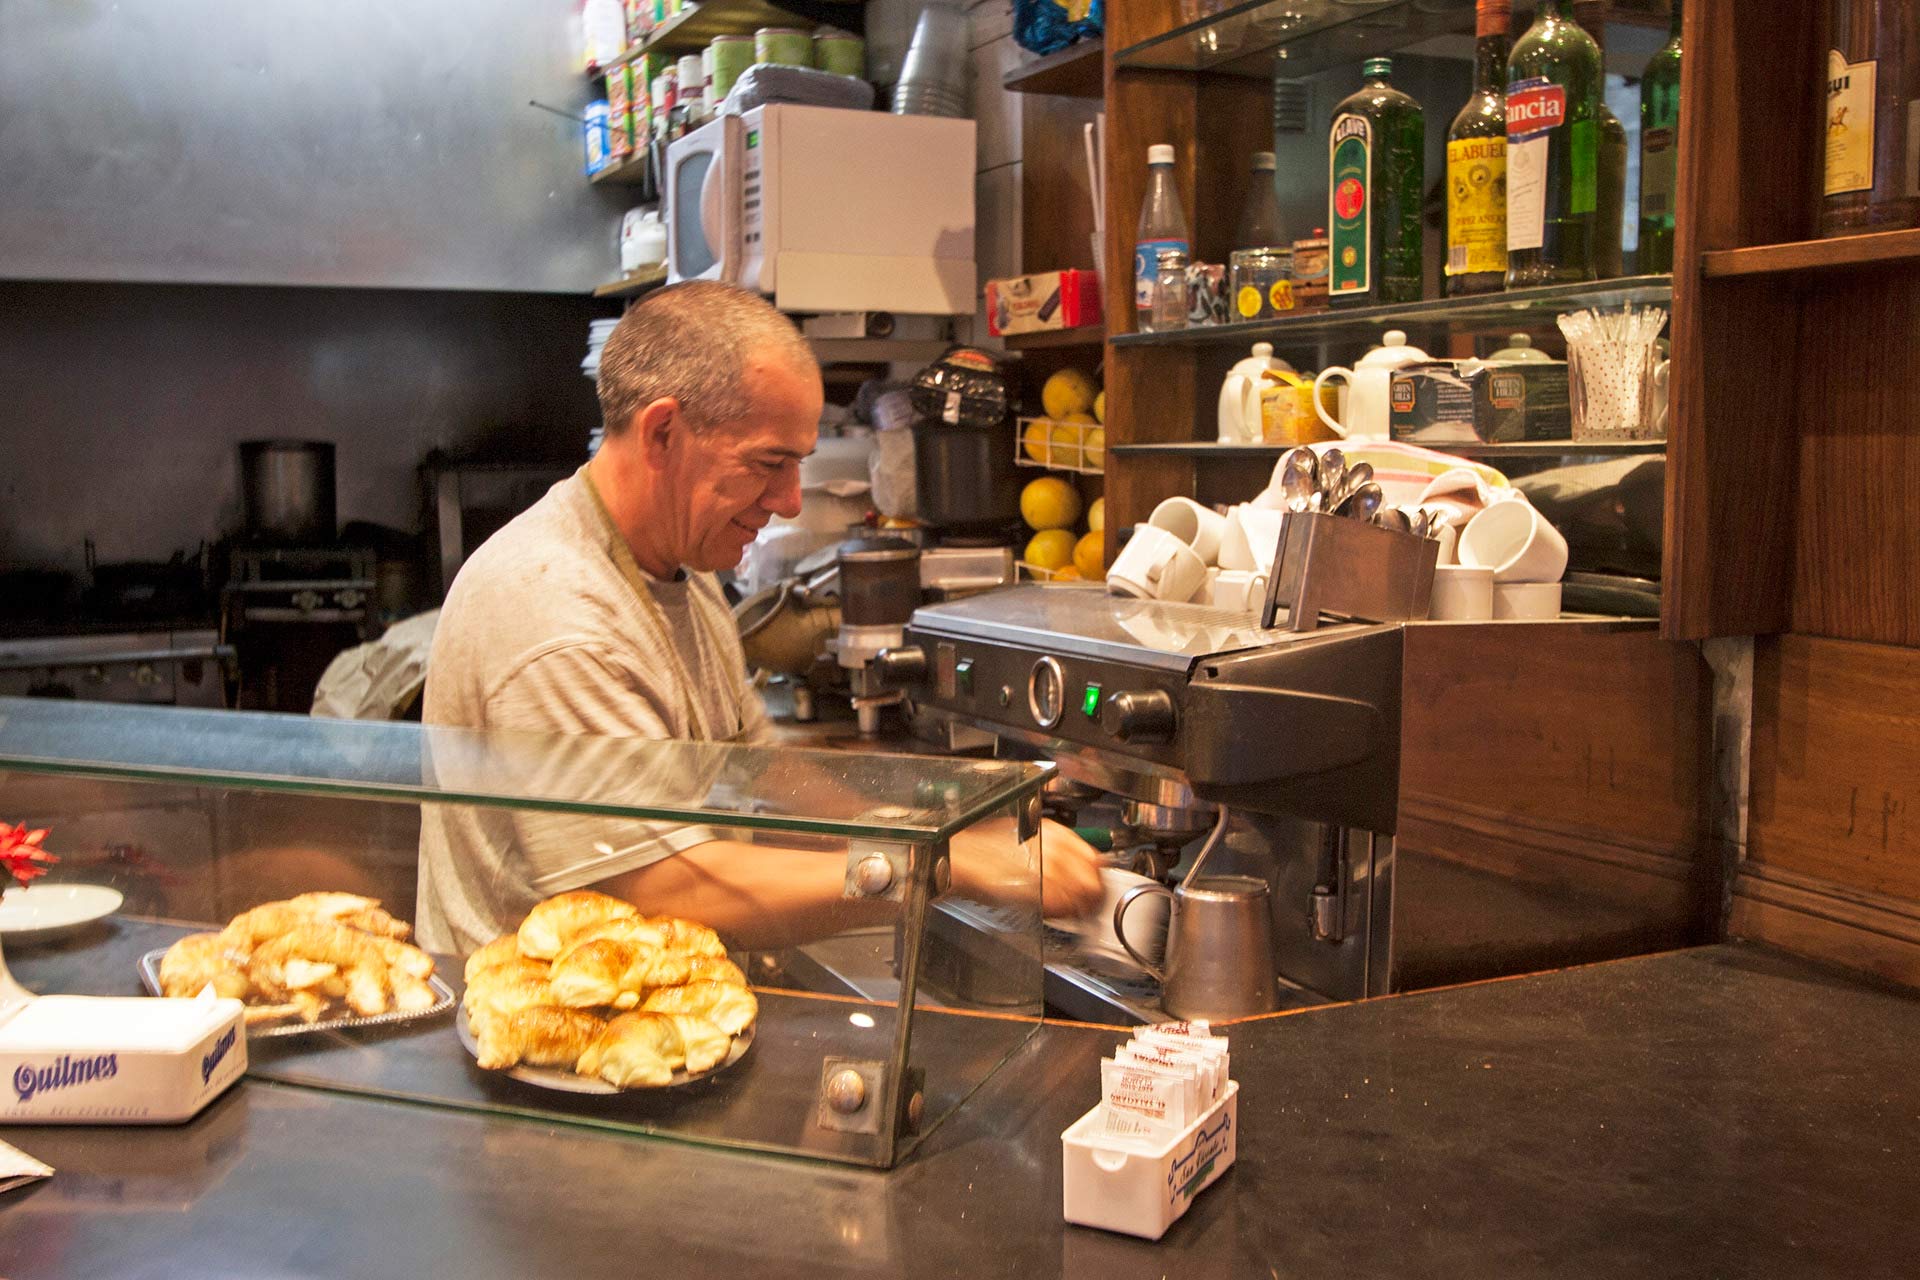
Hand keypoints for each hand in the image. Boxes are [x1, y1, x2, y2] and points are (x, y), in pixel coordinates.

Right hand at [946, 817, 1103, 918]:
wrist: (961, 860)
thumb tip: (1070, 867)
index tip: (1095, 887)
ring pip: (1082, 898)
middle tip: (1087, 907)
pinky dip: (1061, 916)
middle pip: (1094, 881)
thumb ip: (1051, 850)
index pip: (1095, 858)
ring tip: (1070, 914)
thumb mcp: (1023, 836)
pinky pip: (1062, 910)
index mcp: (1055, 832)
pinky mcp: (1039, 892)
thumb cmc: (982, 849)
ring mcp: (1050, 871)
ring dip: (1079, 909)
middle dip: (1093, 897)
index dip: (1097, 877)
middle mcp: (1057, 849)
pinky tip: (1053, 914)